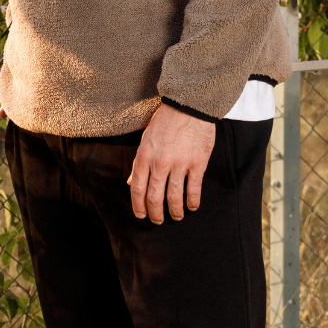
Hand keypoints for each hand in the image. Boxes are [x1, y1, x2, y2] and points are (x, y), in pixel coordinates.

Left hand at [127, 103, 214, 223]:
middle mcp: (160, 163)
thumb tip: (130, 182)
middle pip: (154, 197)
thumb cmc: (165, 121)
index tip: (141, 215)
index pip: (137, 188)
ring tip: (176, 216)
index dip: (138, 206)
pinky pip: (194, 189)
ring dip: (175, 211)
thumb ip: (139, 162)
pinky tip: (192, 206)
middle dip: (155, 213)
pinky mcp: (197, 163)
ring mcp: (179, 164)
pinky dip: (192, 202)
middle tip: (158, 221)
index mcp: (144, 156)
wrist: (188, 106)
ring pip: (174, 197)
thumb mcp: (145, 139)